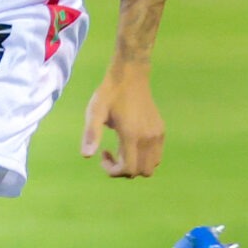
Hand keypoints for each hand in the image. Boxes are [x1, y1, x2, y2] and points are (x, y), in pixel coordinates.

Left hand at [81, 59, 163, 178]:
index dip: (113, 171)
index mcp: (132, 135)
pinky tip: (130, 143)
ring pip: (151, 166)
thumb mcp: (95, 111)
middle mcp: (148, 138)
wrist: (130, 76)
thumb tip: (87, 156)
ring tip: (121, 149)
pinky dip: (143, 157)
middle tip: (111, 154)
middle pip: (141, 172)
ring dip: (135, 165)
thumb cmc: (109, 93)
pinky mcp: (161, 131)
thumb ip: (91, 134)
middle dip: (124, 170)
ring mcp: (157, 135)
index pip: (129, 169)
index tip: (102, 155)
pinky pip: (156, 156)